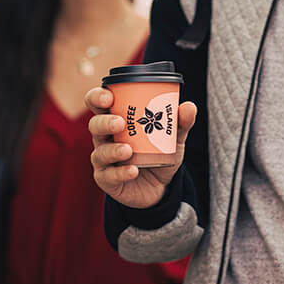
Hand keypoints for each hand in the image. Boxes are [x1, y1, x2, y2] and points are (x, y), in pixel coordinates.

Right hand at [87, 87, 196, 209]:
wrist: (161, 186)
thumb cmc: (159, 153)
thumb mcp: (173, 137)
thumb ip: (180, 122)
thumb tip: (189, 107)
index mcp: (115, 118)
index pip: (98, 103)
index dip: (97, 97)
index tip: (108, 97)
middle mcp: (106, 137)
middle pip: (94, 125)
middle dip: (104, 122)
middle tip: (120, 122)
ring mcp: (104, 159)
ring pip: (100, 152)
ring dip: (112, 150)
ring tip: (128, 150)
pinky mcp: (107, 180)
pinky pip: (109, 176)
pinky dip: (120, 172)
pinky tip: (133, 170)